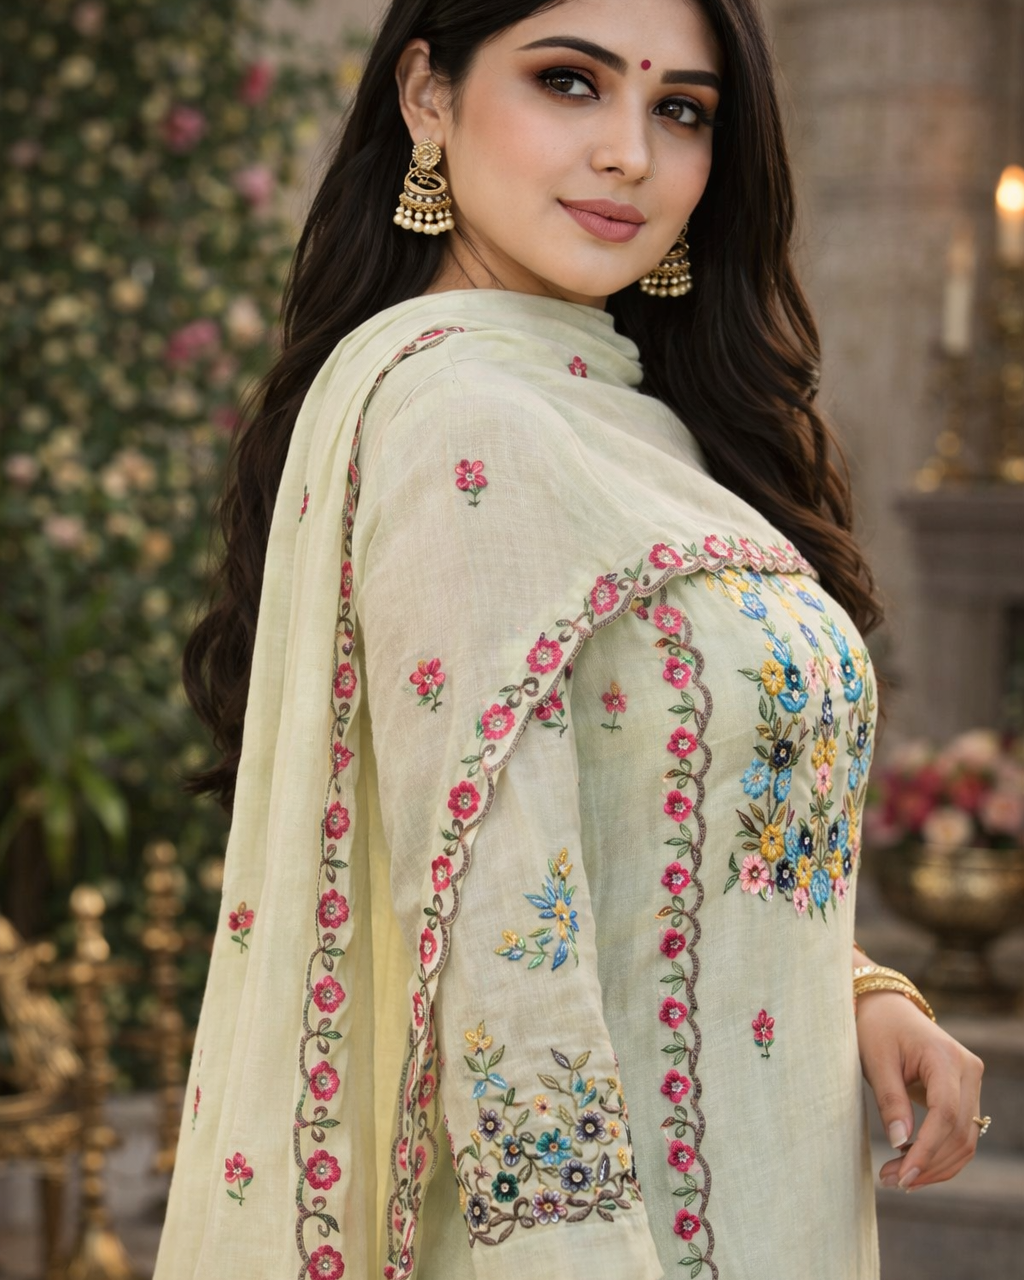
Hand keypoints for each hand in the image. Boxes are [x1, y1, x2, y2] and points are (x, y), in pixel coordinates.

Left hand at [856, 990, 984, 1189]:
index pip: (946, 1114)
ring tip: (898, 1180)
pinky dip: (941, 1154)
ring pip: (966, 1140)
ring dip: (936, 1166)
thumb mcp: (876, 1060)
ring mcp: (971, 1082)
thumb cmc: (876, 1029)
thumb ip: (890, 1100)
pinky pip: (960, 1132)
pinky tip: (914, 1167)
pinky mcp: (965, 1093)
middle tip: (892, 1182)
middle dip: (928, 1164)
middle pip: (960, 1133)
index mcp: (946, 1057)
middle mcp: (968, 1070)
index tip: (901, 1175)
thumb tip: (900, 1144)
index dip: (926, 1150)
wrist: (886, 1008)